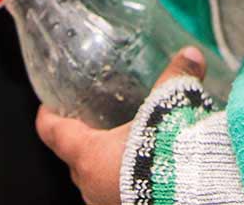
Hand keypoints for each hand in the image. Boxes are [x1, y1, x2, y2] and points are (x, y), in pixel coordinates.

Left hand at [35, 47, 208, 204]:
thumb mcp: (168, 107)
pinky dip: (122, 178)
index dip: (49, 114)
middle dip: (83, 138)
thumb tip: (190, 53)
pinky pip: (114, 192)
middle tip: (95, 119)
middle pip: (74, 157)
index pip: (52, 132)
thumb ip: (176, 78)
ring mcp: (105, 202)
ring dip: (104, 162)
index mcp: (88, 155)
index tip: (51, 102)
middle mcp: (90, 184)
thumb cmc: (168, 153)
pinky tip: (142, 168)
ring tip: (123, 144)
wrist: (193, 191)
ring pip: (95, 178)